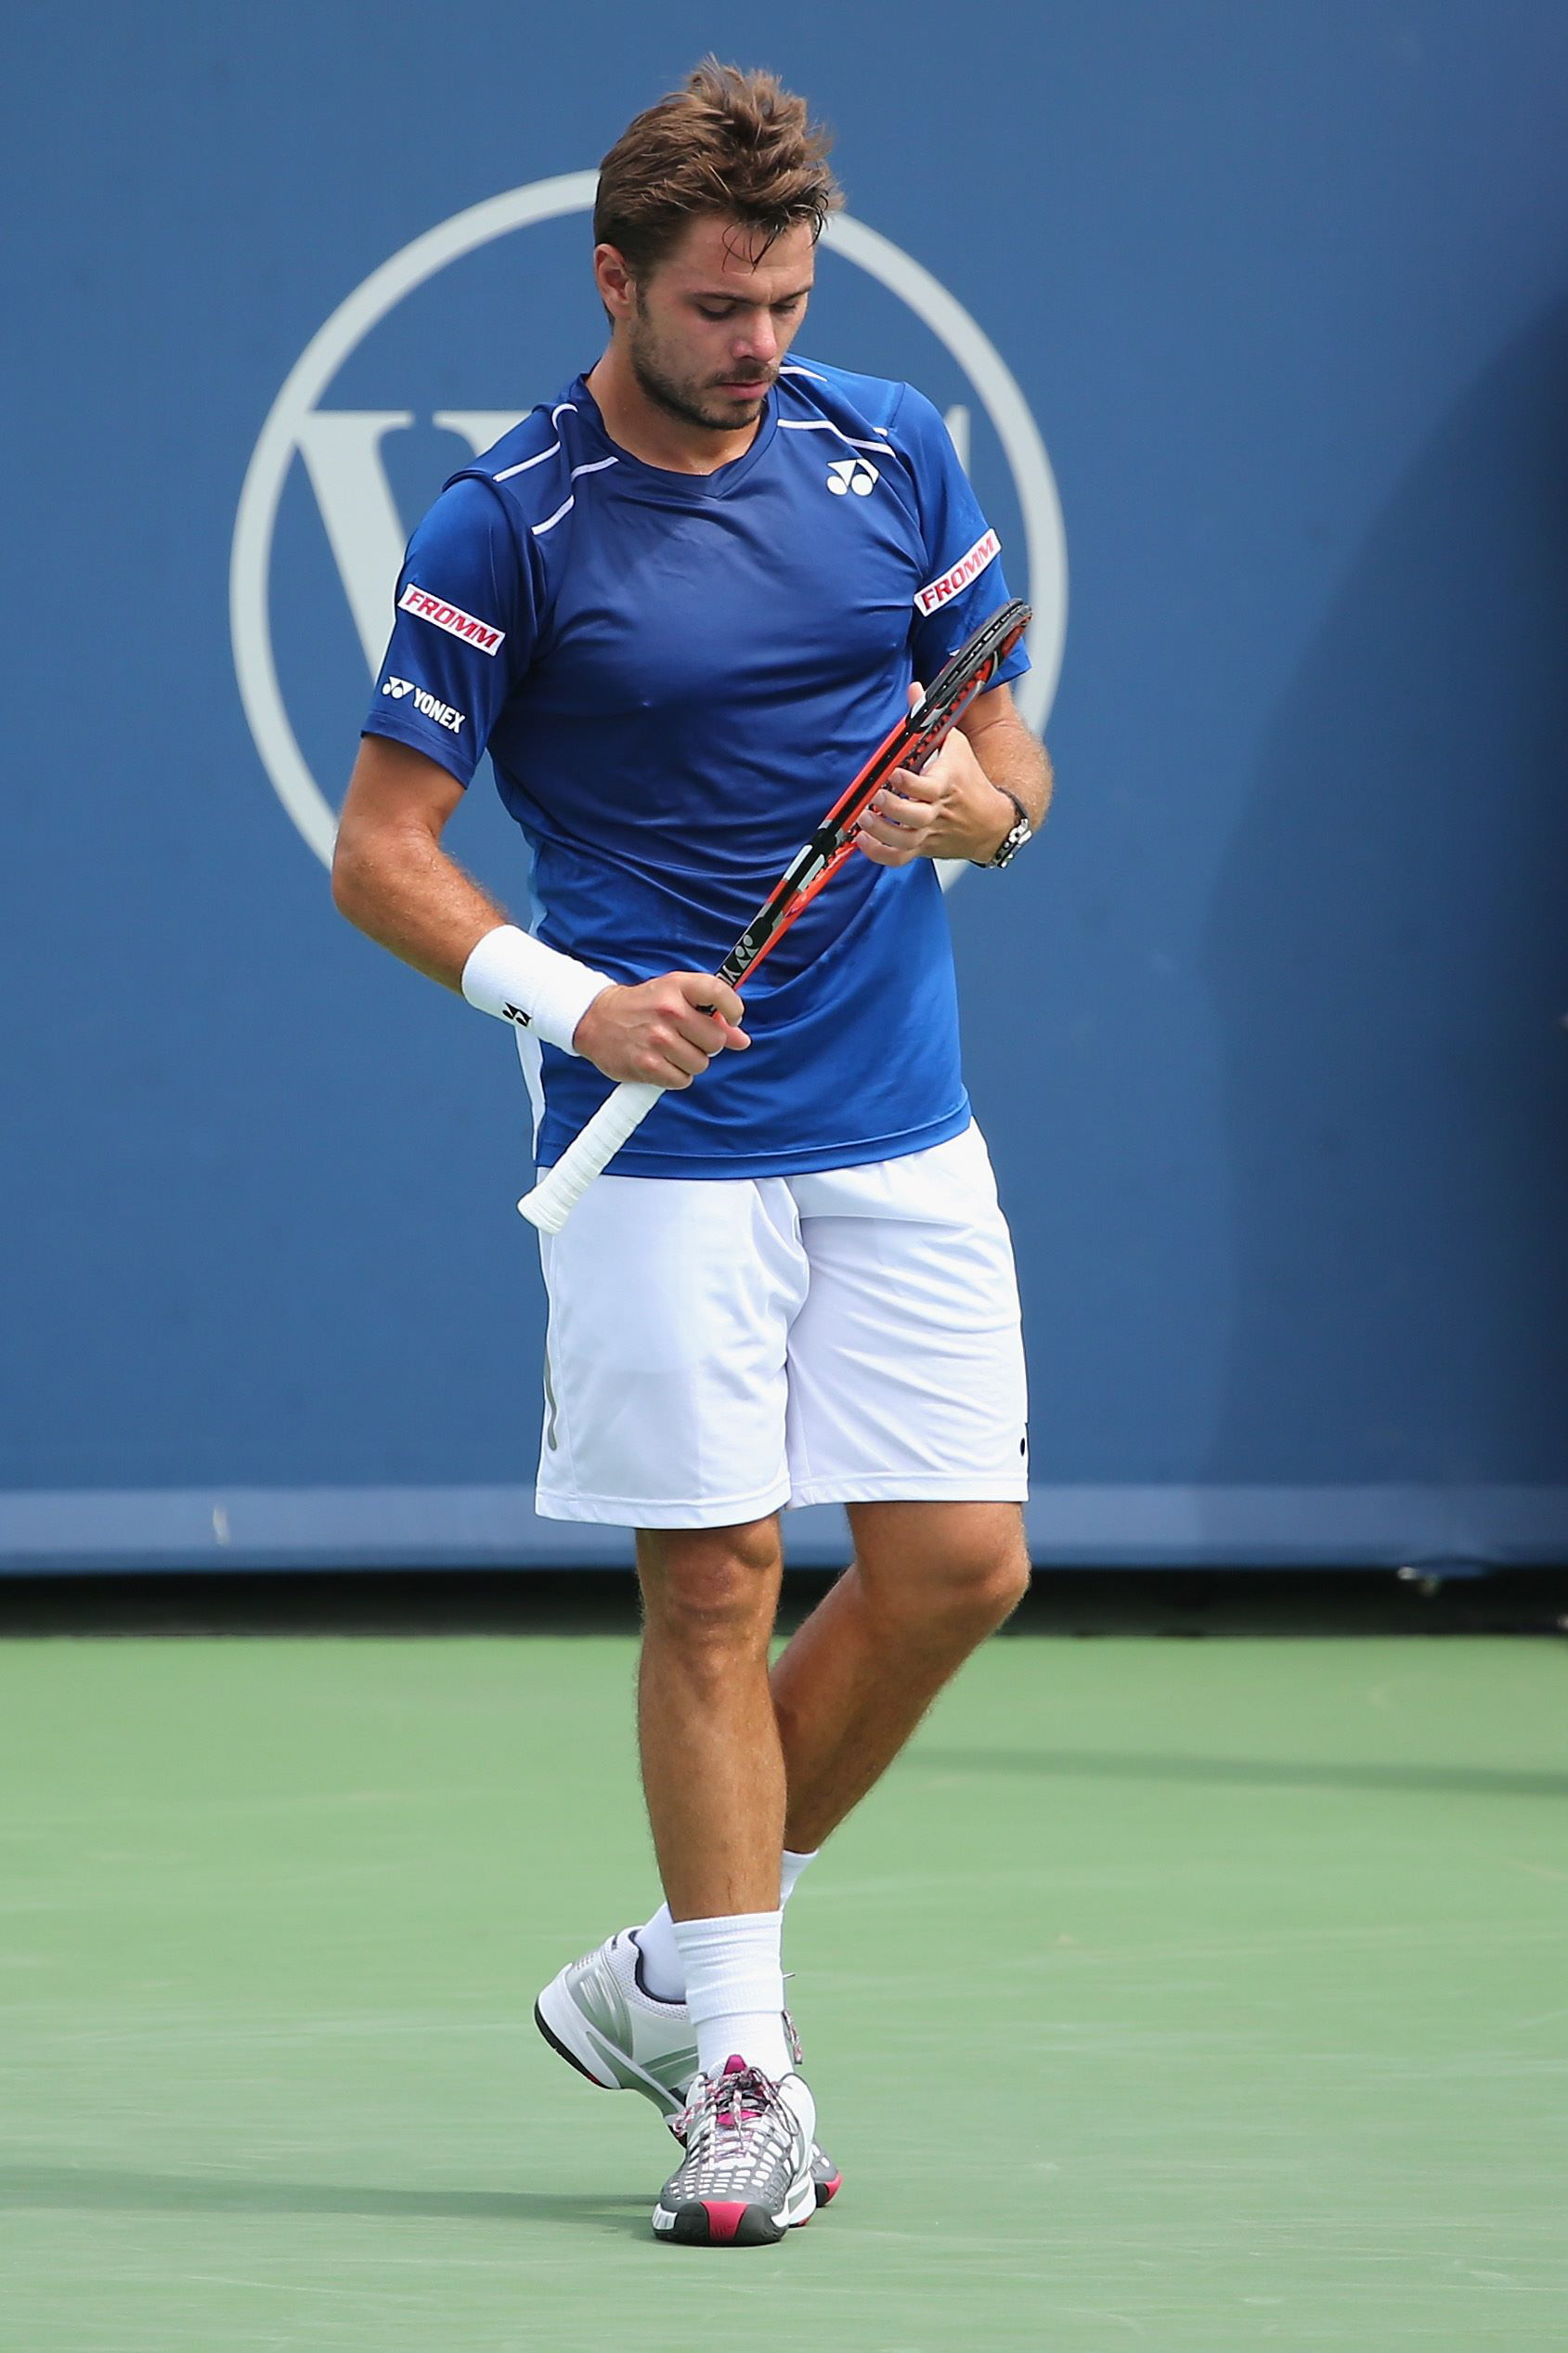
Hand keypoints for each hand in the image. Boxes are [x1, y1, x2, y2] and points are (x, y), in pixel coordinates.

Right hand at [572, 971, 749, 1087]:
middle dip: (707, 1044)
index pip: (719, 992)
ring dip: (690, 1062)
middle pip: (716, 1040)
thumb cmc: (643, 1007)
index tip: (731, 1019)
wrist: (597, 1020)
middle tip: (687, 1038)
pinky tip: (661, 1063)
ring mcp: (657, 1038)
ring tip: (670, 1050)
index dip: (733, 1009)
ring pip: (700, 1064)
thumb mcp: (675, 997)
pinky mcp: (647, 1064)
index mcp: (677, 986)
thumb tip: (742, 1040)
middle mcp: (668, 1010)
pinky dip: (675, 1076)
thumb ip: (711, 1015)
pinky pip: (682, 1080)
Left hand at [853, 683, 1015, 866]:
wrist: (993, 822)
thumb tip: (914, 689)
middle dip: (891, 808)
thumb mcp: (955, 744)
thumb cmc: (970, 779)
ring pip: (903, 841)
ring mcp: (929, 833)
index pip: (925, 787)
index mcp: (946, 785)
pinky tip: (864, 841)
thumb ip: (930, 719)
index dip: (907, 782)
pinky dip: (879, 854)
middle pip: (912, 817)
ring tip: (864, 819)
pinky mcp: (923, 848)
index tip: (894, 774)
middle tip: (875, 797)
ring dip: (880, 833)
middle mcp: (937, 812)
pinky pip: (899, 859)